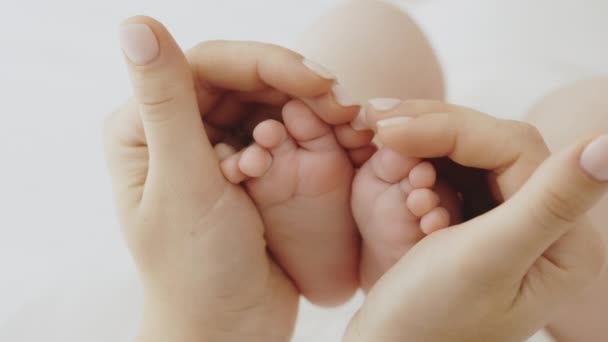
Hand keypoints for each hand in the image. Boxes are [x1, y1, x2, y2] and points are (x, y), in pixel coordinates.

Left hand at [104, 16, 348, 341]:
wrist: (229, 331)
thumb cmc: (197, 272)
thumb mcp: (182, 185)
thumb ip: (165, 104)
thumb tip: (138, 25)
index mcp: (144, 129)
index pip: (206, 66)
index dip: (265, 64)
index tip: (317, 81)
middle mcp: (176, 130)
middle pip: (241, 79)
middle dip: (295, 85)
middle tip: (341, 104)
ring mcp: (214, 148)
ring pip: (266, 101)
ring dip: (308, 106)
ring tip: (345, 122)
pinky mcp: (247, 168)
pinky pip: (281, 130)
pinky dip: (310, 130)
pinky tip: (338, 137)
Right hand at [345, 101, 607, 341]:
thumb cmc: (428, 324)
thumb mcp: (487, 262)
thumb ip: (548, 202)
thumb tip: (607, 144)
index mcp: (562, 242)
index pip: (515, 151)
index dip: (452, 129)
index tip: (391, 127)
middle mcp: (543, 229)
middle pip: (492, 146)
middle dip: (432, 129)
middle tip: (377, 119)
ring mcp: (507, 225)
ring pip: (467, 154)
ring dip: (421, 142)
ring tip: (377, 136)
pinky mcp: (474, 226)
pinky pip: (449, 173)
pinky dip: (418, 163)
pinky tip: (391, 163)